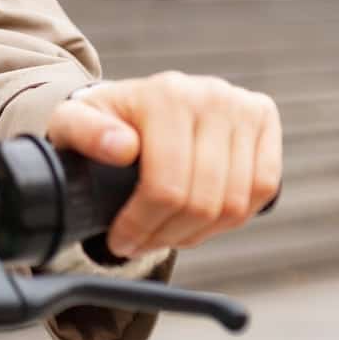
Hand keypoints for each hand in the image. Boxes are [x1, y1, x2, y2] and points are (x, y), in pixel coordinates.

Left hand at [45, 71, 280, 258]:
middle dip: (168, 234)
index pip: (166, 186)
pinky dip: (233, 217)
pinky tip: (202, 218)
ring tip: (169, 233)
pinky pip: (263, 188)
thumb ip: (83, 132)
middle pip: (203, 200)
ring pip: (235, 202)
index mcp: (165, 96)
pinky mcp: (264, 118)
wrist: (138, 102)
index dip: (142, 225)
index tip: (120, 241)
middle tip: (143, 244)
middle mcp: (211, 95)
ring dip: (200, 233)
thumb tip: (122, 148)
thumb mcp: (74, 123)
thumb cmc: (104, 121)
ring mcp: (243, 105)